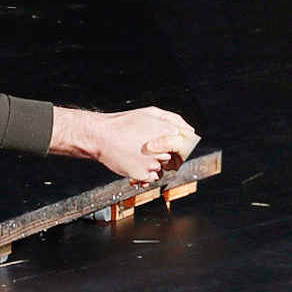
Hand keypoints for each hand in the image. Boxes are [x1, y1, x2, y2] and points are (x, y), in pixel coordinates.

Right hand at [51, 105, 198, 184]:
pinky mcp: (143, 174)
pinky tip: (133, 162)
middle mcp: (164, 150)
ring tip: (136, 154)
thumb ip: (174, 119)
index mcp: (170, 133)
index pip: (186, 146)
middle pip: (173, 159)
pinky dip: (144, 174)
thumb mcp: (151, 112)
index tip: (167, 148)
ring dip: (152, 165)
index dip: (177, 149)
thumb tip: (190, 129)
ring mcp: (154, 163)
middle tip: (146, 149)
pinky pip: (150, 178)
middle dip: (163, 156)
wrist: (100, 135)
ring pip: (161, 169)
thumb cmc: (123, 122)